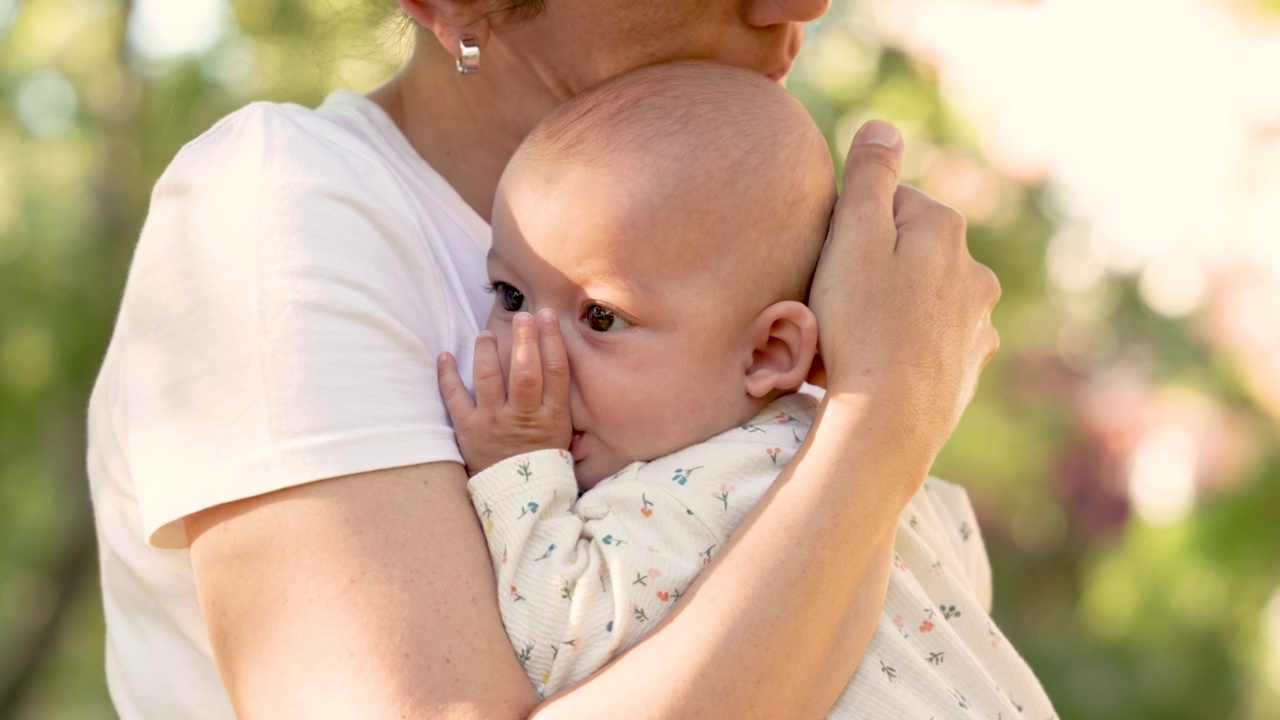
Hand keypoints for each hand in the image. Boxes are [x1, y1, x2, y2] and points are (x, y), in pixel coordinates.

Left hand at [437, 310, 572, 475]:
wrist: (518, 500)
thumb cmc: (542, 462)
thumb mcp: (563, 435)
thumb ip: (560, 403)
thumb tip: (559, 363)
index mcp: (551, 418)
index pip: (556, 371)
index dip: (551, 340)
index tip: (546, 317)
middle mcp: (522, 418)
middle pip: (525, 371)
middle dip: (524, 339)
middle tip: (522, 316)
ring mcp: (493, 423)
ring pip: (489, 378)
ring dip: (487, 350)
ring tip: (486, 335)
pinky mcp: (468, 430)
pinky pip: (454, 397)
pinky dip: (447, 375)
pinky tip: (445, 356)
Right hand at [808, 120, 999, 461]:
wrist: (887, 422)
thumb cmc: (859, 326)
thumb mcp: (852, 237)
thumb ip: (868, 177)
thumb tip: (883, 127)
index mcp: (945, 228)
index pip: (887, 205)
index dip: (848, 232)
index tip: (827, 266)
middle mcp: (975, 271)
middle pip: (907, 253)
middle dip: (871, 272)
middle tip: (832, 308)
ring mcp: (977, 323)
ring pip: (919, 299)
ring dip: (888, 311)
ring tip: (849, 345)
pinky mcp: (969, 368)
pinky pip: (928, 343)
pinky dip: (903, 348)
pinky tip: (875, 370)